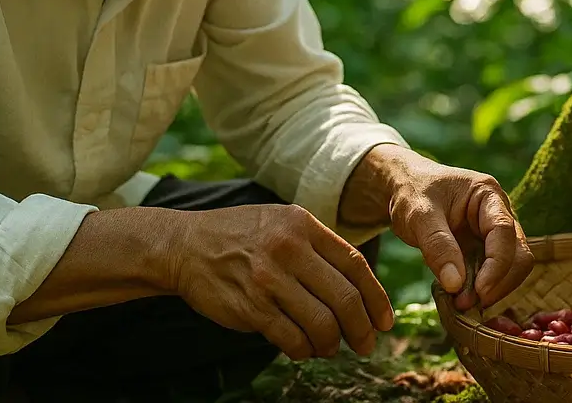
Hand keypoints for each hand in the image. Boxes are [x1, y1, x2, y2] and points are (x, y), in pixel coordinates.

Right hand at [168, 203, 394, 360]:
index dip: (376, 297)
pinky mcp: (250, 306)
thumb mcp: (283, 223)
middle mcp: (289, 249)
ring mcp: (269, 278)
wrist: (185, 246)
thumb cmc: (242, 237)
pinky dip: (304, 349)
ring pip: (321, 322)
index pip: (354, 265)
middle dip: (362, 328)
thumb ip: (318, 247)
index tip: (386, 321)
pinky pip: (291, 338)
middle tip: (366, 344)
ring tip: (331, 348)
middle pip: (344, 297)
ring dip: (332, 343)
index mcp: (303, 225)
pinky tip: (304, 349)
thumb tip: (358, 286)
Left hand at [372, 149, 534, 310]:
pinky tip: (460, 298)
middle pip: (518, 254)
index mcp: (488, 195)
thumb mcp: (418, 215)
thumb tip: (456, 285)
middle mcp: (499, 213)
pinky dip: (481, 289)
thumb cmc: (412, 192)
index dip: (497, 264)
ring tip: (460, 303)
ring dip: (491, 290)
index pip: (504, 231)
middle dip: (498, 282)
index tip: (480, 291)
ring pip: (510, 268)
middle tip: (466, 303)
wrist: (404, 188)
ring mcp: (494, 233)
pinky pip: (493, 274)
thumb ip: (437, 246)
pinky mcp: (485, 250)